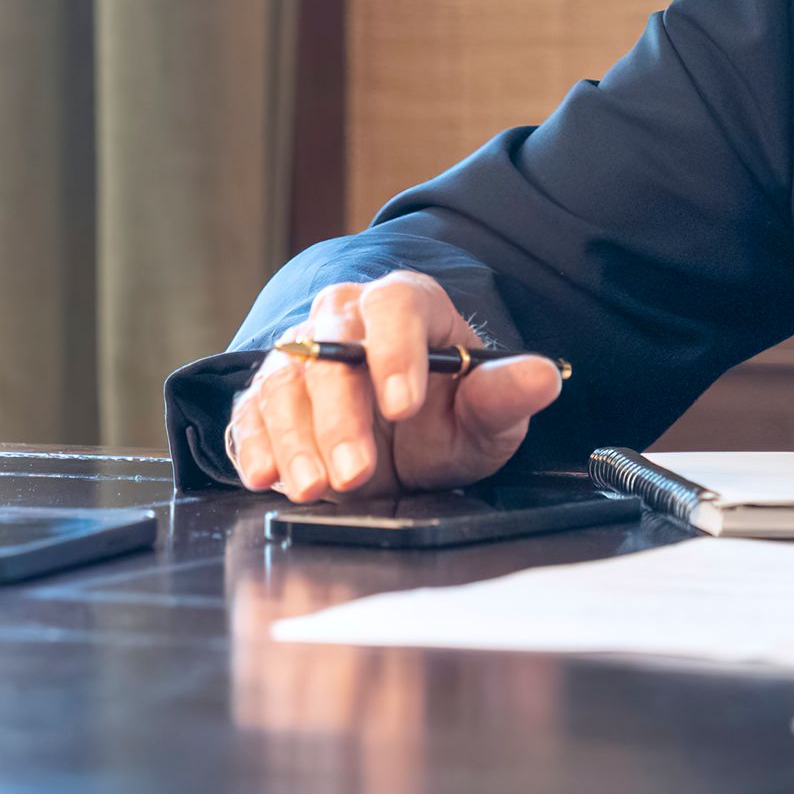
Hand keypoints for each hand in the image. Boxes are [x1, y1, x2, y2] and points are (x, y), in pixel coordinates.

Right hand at [225, 272, 562, 503]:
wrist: (404, 442)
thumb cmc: (447, 417)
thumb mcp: (485, 415)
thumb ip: (505, 395)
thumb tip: (543, 377)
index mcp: (407, 306)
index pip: (395, 306)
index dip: (395, 352)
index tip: (404, 405)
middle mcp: (345, 319)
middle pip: (330, 346)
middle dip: (339, 414)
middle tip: (356, 472)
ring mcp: (300, 356)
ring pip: (284, 382)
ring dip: (294, 438)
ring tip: (312, 487)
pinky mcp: (267, 398)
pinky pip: (250, 413)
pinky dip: (254, 445)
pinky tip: (266, 475)